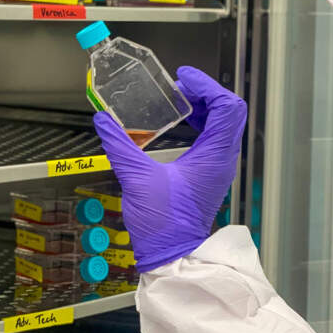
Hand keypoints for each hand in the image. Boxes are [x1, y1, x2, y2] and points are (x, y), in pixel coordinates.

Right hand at [94, 66, 246, 271]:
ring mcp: (218, 166)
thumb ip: (120, 146)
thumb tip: (104, 121)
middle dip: (205, 93)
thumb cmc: (162, 223)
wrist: (172, 255)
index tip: (184, 78)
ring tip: (178, 99)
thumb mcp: (137, 179)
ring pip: (223, 124)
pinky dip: (201, 123)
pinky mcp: (210, 173)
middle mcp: (223, 158)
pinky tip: (180, 122)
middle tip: (179, 87)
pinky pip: (214, 138)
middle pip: (228, 111)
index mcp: (214, 156)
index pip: (228, 107)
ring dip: (204, 107)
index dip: (208, 86)